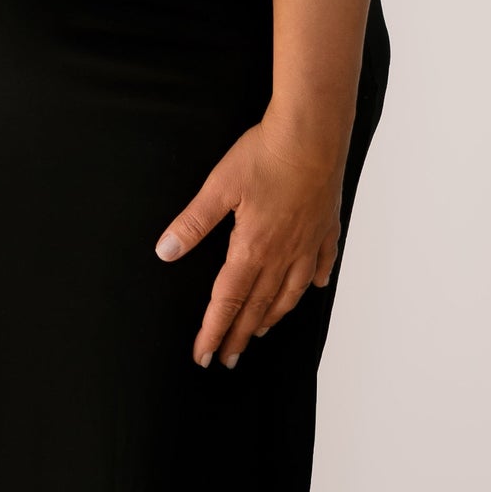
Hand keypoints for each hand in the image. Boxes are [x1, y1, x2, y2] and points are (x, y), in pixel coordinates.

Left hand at [155, 115, 343, 366]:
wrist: (313, 132)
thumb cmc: (265, 155)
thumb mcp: (218, 187)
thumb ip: (192, 223)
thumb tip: (165, 252)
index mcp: (253, 248)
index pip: (228, 301)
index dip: (213, 330)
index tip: (203, 356)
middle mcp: (283, 254)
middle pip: (258, 305)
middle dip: (239, 335)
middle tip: (228, 359)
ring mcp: (308, 242)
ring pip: (290, 292)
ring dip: (273, 316)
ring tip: (262, 332)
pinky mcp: (326, 226)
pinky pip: (321, 262)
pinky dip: (314, 280)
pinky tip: (312, 287)